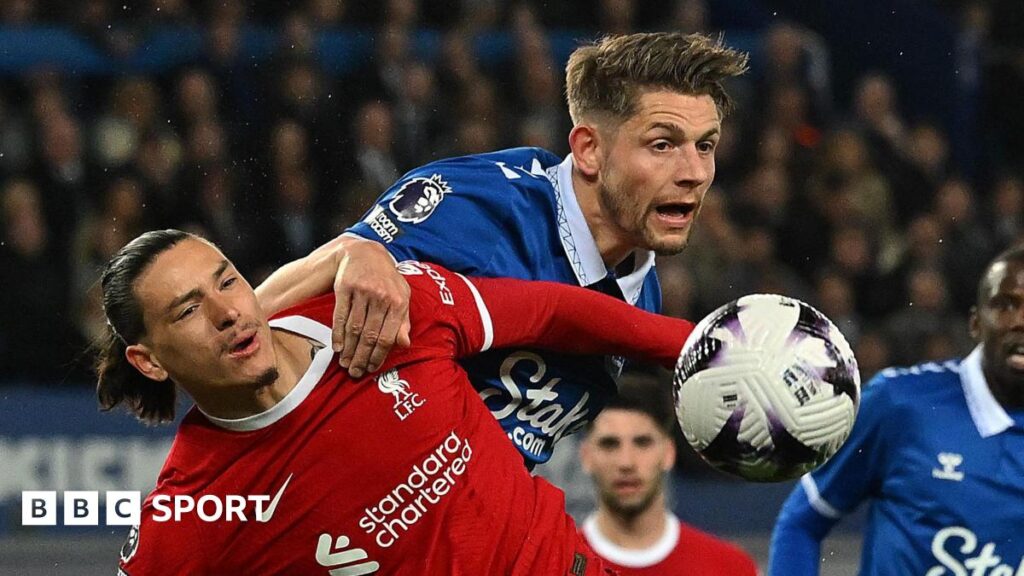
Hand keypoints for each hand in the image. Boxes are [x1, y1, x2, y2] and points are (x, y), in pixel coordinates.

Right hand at [332, 239, 410, 377]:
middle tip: (355, 372)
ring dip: (349, 350)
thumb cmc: (387, 279)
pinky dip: (338, 334)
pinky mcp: (345, 288)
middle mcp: (380, 297)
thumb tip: (405, 344)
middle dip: (362, 358)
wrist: (366, 253)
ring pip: (354, 329)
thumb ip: (404, 320)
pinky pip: (340, 316)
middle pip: (369, 336)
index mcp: (398, 302)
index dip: (378, 356)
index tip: (372, 368)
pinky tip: (337, 348)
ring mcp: (362, 292)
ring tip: (346, 364)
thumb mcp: (402, 295)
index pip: (387, 336)